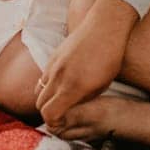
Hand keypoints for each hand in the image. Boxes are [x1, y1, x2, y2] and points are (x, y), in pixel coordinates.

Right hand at [36, 0, 136, 126]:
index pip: (49, 114)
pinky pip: (44, 75)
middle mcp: (58, 77)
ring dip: (46, 98)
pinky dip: (48, 84)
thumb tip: (71, 110)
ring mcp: (53, 65)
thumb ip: (83, 99)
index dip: (53, 123)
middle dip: (48, 112)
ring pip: (39, 89)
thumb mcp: (101, 85)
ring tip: (61, 99)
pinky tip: (62, 82)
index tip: (62, 124)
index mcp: (71, 87)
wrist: (105, 25)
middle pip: (40, 104)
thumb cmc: (110, 56)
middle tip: (61, 114)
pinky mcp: (53, 55)